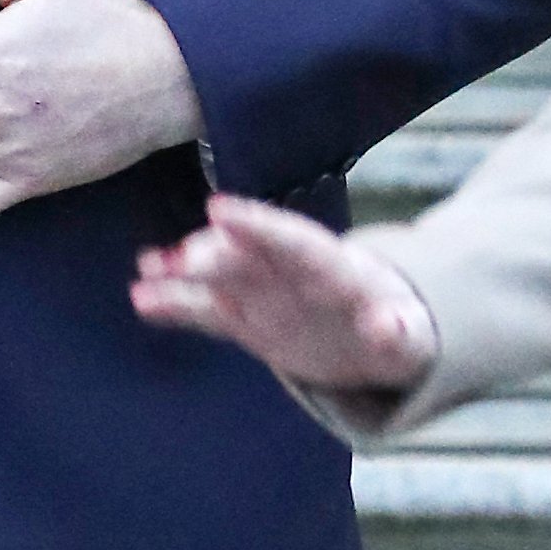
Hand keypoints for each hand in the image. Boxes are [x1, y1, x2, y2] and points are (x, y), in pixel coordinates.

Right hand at [132, 194, 441, 393]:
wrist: (370, 338)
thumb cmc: (397, 332)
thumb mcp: (409, 339)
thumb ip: (398, 332)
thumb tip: (387, 326)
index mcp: (331, 267)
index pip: (293, 241)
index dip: (257, 226)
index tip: (219, 211)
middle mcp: (286, 269)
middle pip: (247, 257)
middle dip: (213, 254)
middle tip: (180, 260)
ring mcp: (259, 290)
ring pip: (217, 275)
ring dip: (182, 270)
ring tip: (147, 268)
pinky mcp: (240, 317)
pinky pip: (203, 309)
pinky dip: (174, 303)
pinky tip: (141, 297)